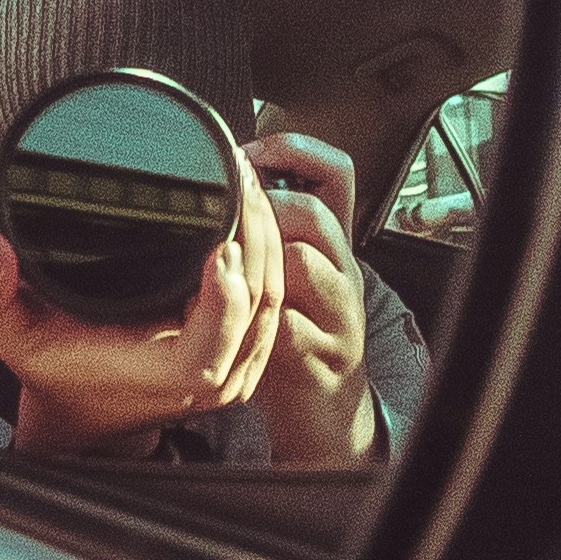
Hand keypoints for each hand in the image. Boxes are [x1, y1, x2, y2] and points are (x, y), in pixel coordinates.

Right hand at [0, 149, 285, 455]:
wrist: (77, 406)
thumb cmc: (51, 366)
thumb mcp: (4, 328)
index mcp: (162, 376)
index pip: (213, 345)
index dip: (224, 297)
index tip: (221, 240)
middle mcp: (209, 379)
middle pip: (258, 306)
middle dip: (255, 236)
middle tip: (238, 174)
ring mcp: (234, 367)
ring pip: (274, 299)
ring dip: (268, 238)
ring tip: (246, 179)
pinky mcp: (243, 349)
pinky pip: (272, 298)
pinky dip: (270, 253)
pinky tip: (254, 210)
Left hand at [243, 132, 377, 463]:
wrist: (323, 407)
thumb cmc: (293, 328)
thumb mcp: (285, 270)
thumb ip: (264, 226)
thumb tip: (216, 170)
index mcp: (332, 242)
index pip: (336, 171)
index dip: (293, 152)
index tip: (246, 157)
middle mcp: (344, 271)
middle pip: (314, 215)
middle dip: (263, 210)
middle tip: (226, 219)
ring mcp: (338, 316)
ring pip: (305, 264)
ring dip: (260, 264)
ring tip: (227, 270)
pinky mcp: (322, 358)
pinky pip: (288, 327)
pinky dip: (254, 321)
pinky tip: (229, 321)